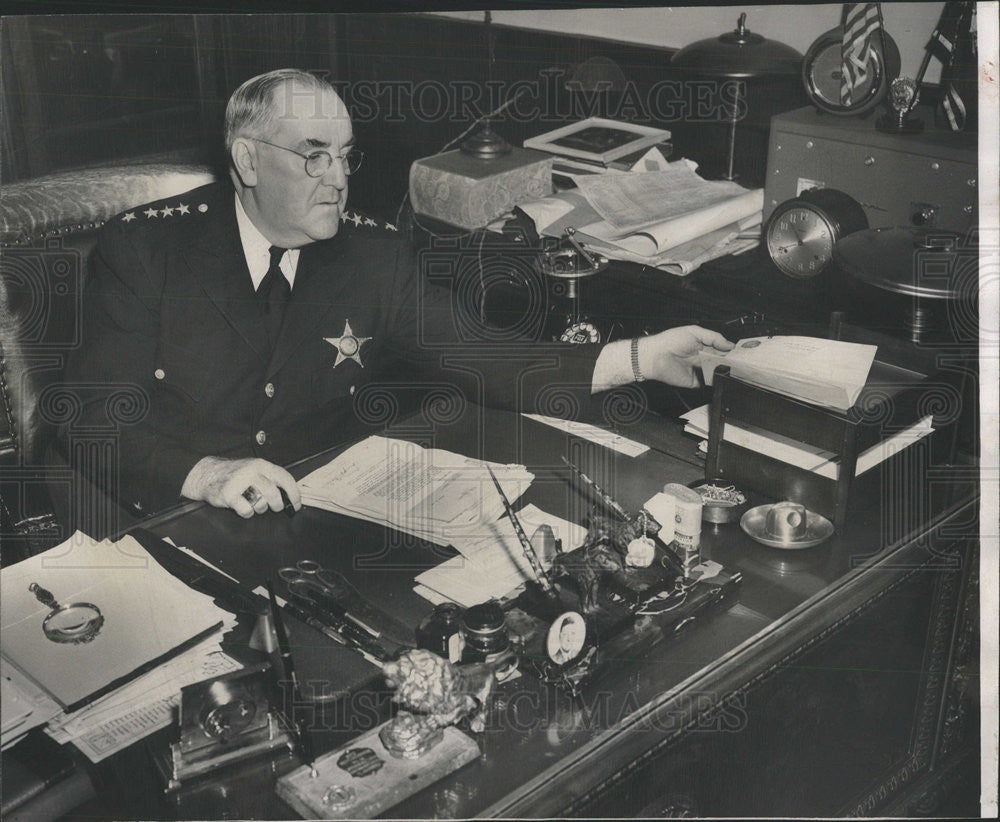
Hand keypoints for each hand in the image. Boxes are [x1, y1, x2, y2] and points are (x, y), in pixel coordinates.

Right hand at [181, 456, 302, 517]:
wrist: (208, 474)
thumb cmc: (236, 475)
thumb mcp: (255, 470)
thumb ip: (271, 479)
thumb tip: (291, 496)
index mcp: (261, 465)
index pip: (285, 478)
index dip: (294, 493)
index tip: (296, 505)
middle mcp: (251, 471)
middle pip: (273, 493)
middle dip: (277, 505)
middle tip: (276, 507)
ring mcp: (239, 482)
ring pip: (261, 503)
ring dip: (260, 509)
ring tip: (253, 503)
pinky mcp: (228, 494)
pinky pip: (246, 511)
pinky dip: (247, 513)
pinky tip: (242, 507)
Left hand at [638, 325, 733, 388]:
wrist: (656, 356)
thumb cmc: (670, 341)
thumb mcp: (694, 331)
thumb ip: (714, 337)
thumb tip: (729, 345)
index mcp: (703, 345)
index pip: (723, 349)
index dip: (731, 351)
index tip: (741, 353)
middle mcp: (703, 358)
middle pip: (722, 362)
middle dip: (730, 362)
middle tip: (739, 362)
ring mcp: (700, 370)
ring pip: (718, 373)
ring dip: (724, 372)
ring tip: (732, 369)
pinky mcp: (695, 381)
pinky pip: (708, 384)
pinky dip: (715, 382)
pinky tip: (720, 377)